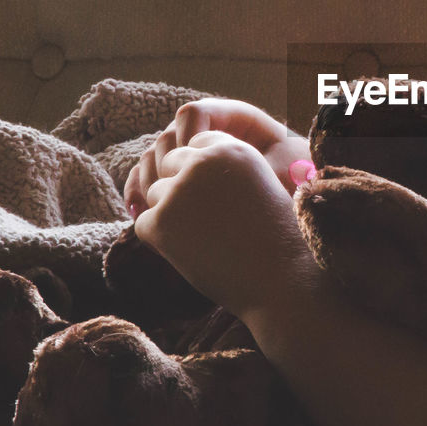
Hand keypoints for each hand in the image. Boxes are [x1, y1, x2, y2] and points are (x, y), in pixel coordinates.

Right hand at [124, 98, 311, 217]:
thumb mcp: (285, 169)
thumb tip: (226, 162)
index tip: (194, 160)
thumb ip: (255, 162)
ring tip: (152, 204)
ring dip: (148, 178)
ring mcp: (193, 156)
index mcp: (235, 119)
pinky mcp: (183, 179)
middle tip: (168, 190)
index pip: (194, 112)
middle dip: (164, 161)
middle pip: (168, 134)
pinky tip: (137, 211)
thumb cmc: (299, 182)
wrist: (300, 205)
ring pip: (154, 156)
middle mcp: (209, 134)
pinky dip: (140, 191)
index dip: (188, 134)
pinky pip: (151, 177)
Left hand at [132, 130, 312, 318]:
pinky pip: (144, 223)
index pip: (196, 144)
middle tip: (209, 223)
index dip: (204, 173)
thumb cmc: (276, 240)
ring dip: (172, 215)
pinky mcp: (160, 222)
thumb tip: (182, 166)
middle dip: (183, 189)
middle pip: (170, 164)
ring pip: (155, 194)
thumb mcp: (260, 185)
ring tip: (206, 240)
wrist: (282, 281)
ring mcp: (179, 191)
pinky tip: (192, 253)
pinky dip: (161, 241)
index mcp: (232, 148)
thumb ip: (225, 170)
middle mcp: (204, 161)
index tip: (219, 199)